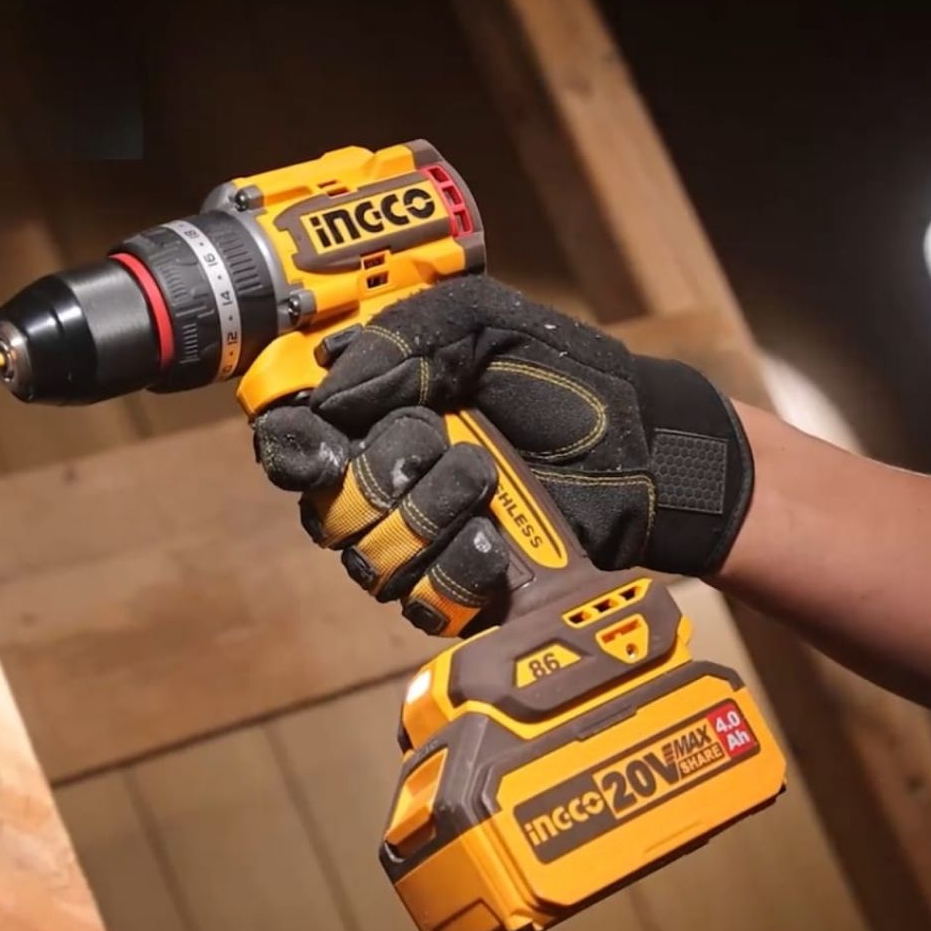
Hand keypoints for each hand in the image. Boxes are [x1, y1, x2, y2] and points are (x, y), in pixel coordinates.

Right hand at [254, 276, 753, 634]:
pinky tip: (494, 545)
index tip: (316, 445)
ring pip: (368, 560)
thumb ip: (403, 342)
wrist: (640, 454)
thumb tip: (325, 388)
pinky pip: (420, 603)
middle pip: (325, 511)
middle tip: (437, 439)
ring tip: (483, 484)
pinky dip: (454, 572)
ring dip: (424, 518)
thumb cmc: (564, 383)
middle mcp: (387, 486)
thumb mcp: (483, 328)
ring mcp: (421, 543)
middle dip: (379, 475)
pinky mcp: (458, 592)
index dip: (290, 449)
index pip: (296, 444)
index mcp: (378, 420)